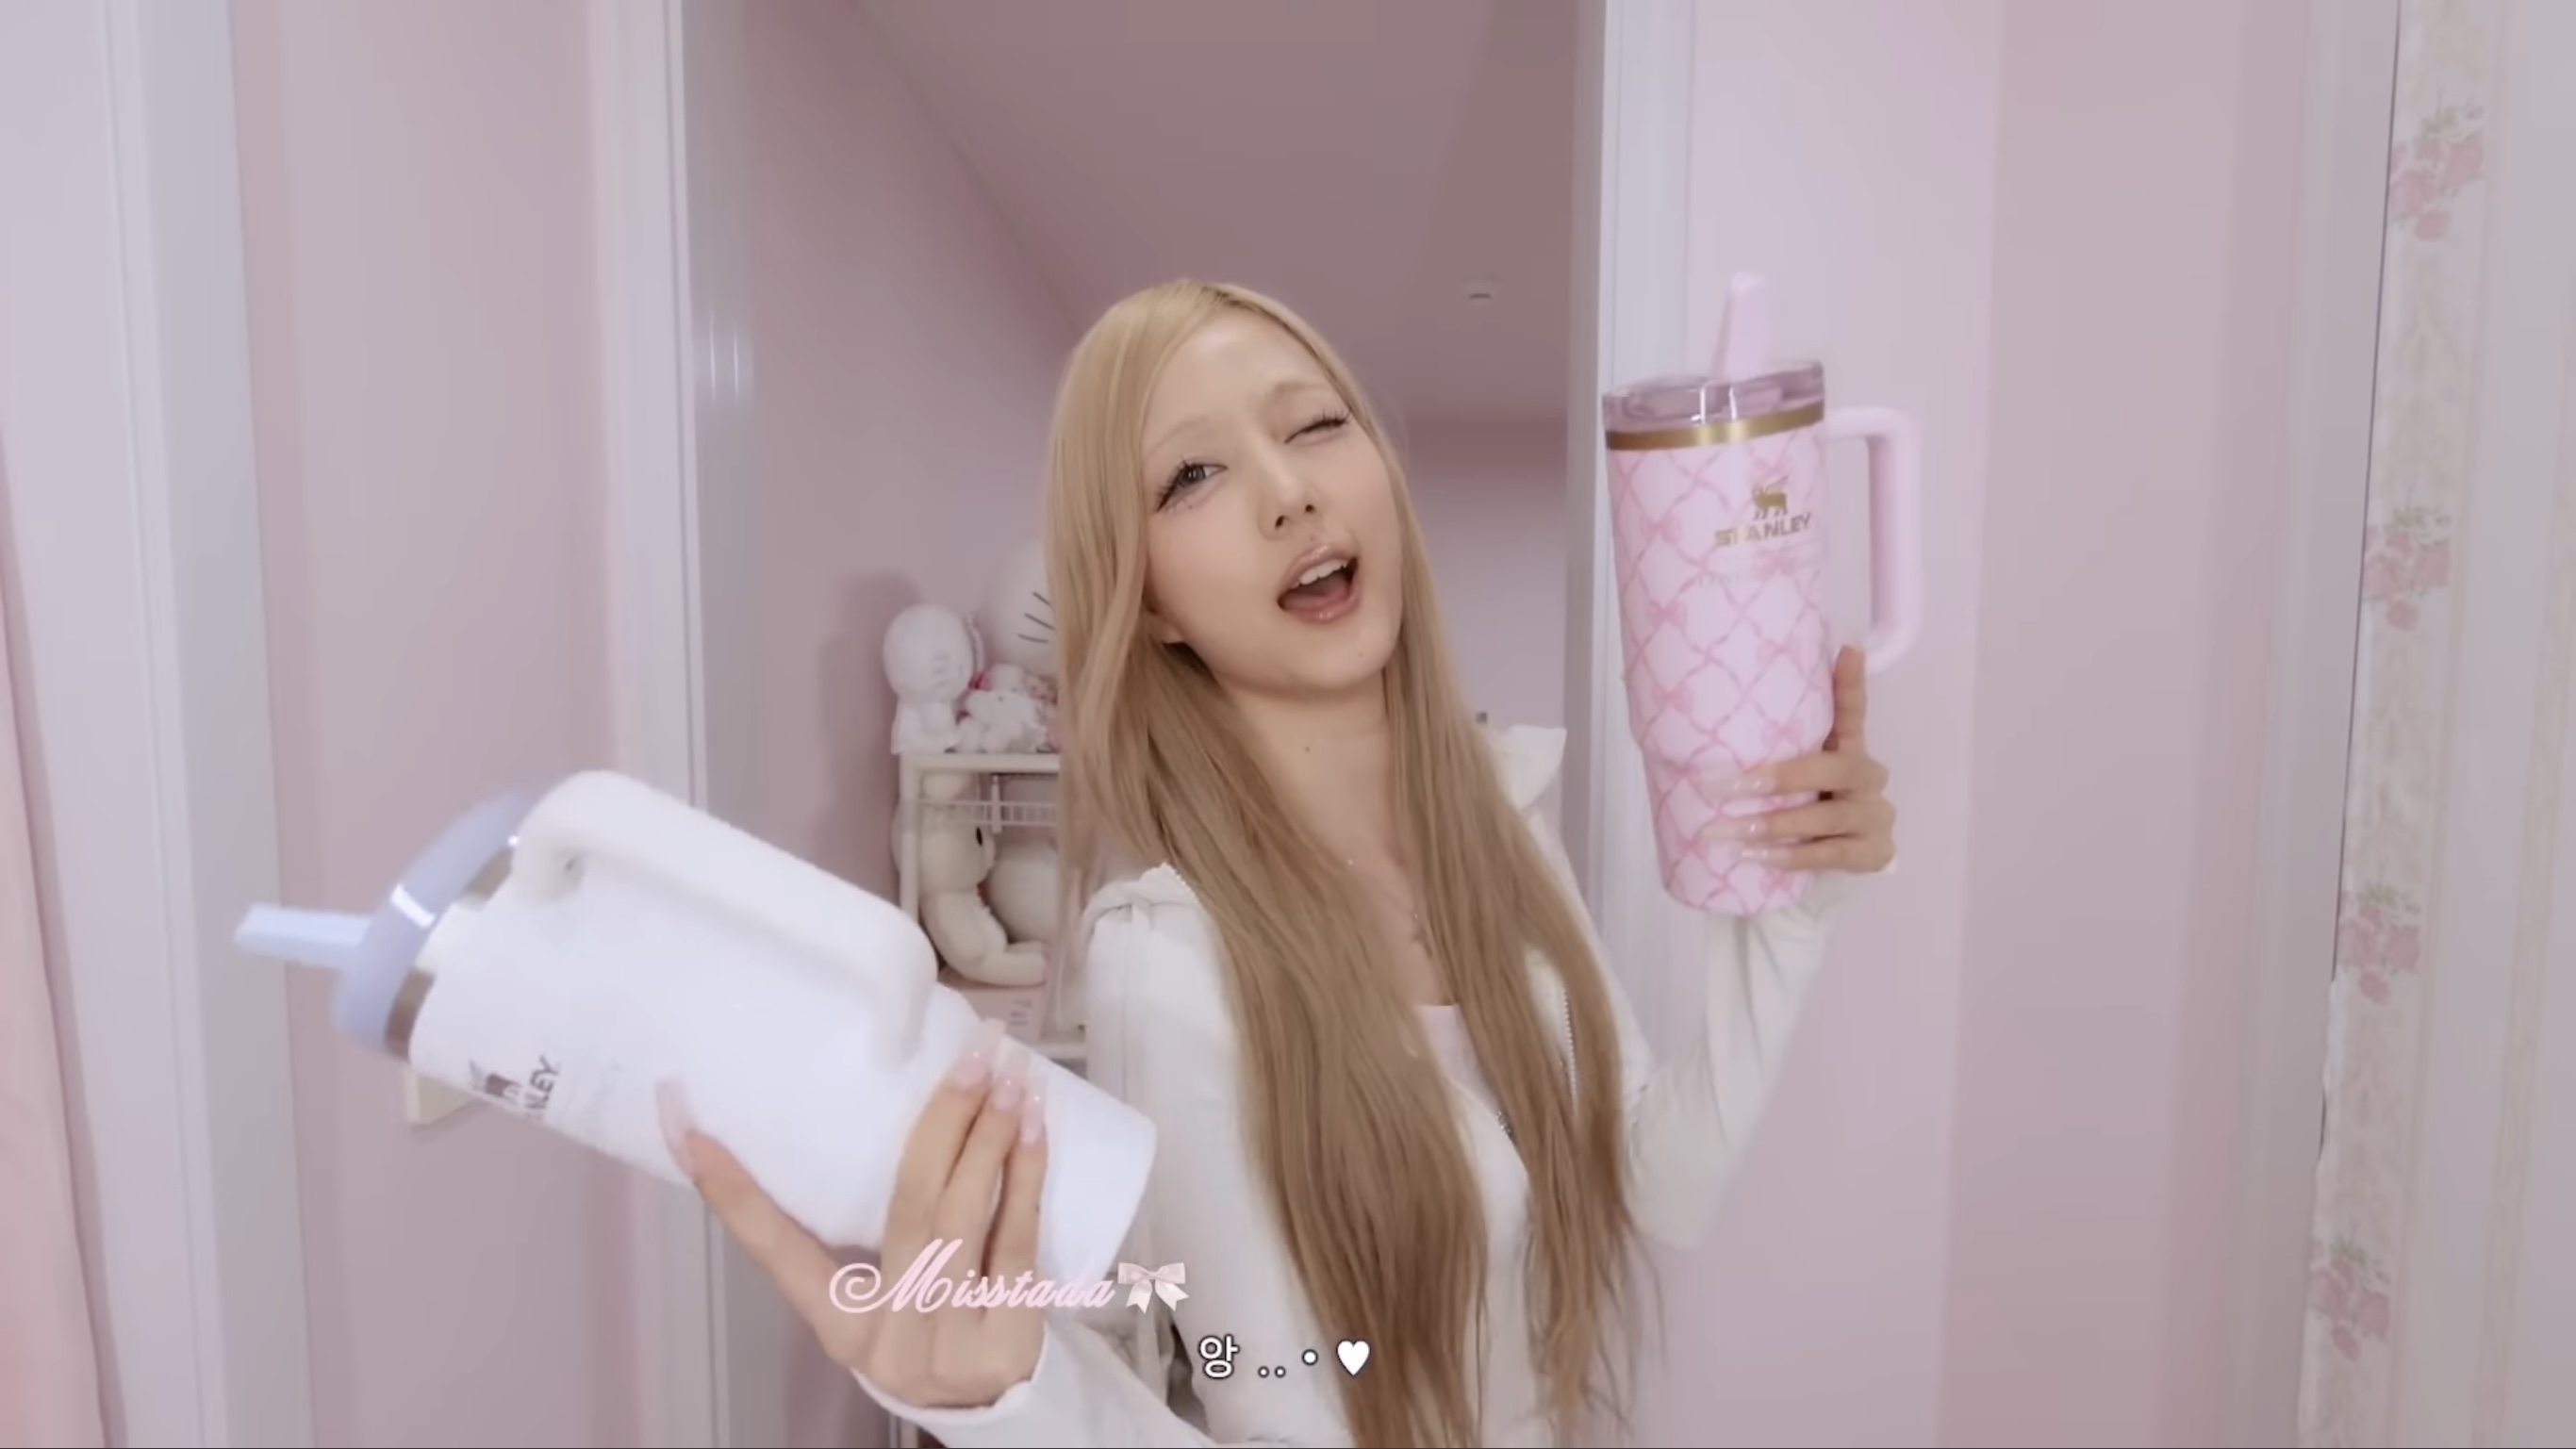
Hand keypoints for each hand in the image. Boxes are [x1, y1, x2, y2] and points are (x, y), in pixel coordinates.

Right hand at [662, 1019, 1047, 1409]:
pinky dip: (1026, 1177)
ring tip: (1010, 1075)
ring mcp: (951, 1335)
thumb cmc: (929, 1328)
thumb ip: (867, 1233)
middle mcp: (890, 1330)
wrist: (994, 1412)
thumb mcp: (882, 1297)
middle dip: (939, 1121)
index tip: (690, 1131)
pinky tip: (1035, 1128)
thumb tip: (855, 1115)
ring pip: (964, 1217)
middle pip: (908, 1208)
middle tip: (968, 1055)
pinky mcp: (1009, 1334)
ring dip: (989, 1136)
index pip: (776, 1252)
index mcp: (839, 1321)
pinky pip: (1017, 1239)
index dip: (733, 1195)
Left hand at [1717, 645, 1897, 873]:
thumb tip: (1704, 721)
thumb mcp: (1785, 778)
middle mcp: (1868, 777)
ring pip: (1829, 817)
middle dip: (1778, 778)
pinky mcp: (1874, 854)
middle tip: (1721, 786)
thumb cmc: (1798, 811)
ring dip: (1773, 824)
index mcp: (1849, 749)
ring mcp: (1875, 816)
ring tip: (1727, 831)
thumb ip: (1766, 750)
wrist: (1828, 869)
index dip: (1851, 686)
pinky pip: (1832, 854)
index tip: (1847, 652)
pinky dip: (1791, 856)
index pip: (1853, 713)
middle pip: (1836, 768)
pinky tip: (1755, 856)